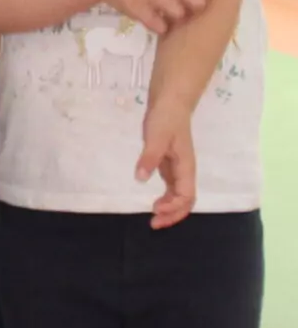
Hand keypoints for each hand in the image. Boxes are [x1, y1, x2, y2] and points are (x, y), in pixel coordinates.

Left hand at [138, 110, 197, 228]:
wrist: (170, 103)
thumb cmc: (165, 118)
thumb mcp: (155, 137)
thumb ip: (149, 157)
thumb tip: (141, 178)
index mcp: (186, 166)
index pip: (186, 195)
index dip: (174, 207)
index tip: (155, 210)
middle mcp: (185, 170)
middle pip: (186, 200)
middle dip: (173, 215)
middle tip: (154, 224)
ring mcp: (178, 168)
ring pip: (180, 195)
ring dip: (170, 209)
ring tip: (154, 217)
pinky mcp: (170, 164)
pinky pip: (172, 187)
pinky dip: (166, 198)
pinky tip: (155, 202)